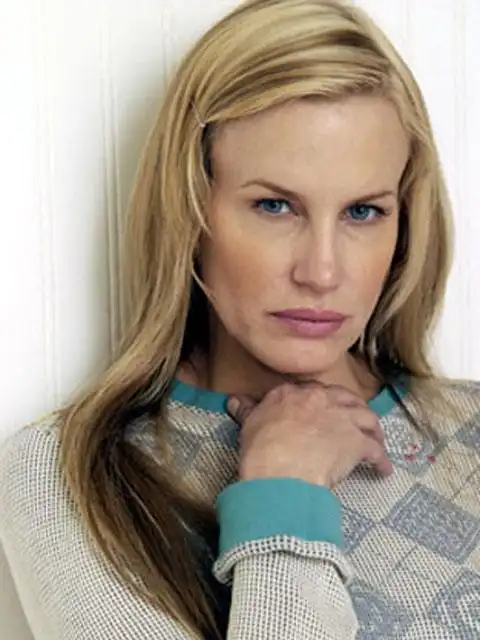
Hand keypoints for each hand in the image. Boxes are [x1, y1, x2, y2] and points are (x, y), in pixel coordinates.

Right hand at [227, 381, 393, 489]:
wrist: (280, 472)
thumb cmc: (260, 450)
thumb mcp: (249, 426)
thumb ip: (247, 410)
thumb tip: (234, 400)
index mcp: (293, 394)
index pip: (313, 391)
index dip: (321, 401)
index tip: (324, 410)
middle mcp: (321, 399)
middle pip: (345, 398)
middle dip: (353, 408)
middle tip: (355, 422)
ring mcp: (342, 418)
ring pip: (367, 418)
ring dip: (373, 430)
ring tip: (375, 441)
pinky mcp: (357, 442)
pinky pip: (375, 450)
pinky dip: (381, 459)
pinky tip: (382, 469)